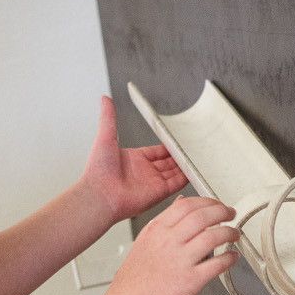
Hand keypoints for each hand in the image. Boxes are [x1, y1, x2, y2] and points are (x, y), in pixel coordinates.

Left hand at [81, 94, 186, 223]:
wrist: (99, 195)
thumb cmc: (98, 170)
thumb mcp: (105, 136)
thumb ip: (109, 118)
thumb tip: (105, 99)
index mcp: (133, 159)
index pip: (156, 151)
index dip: (167, 147)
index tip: (177, 141)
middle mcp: (144, 171)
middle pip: (167, 162)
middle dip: (178, 156)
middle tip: (190, 149)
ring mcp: (152, 182)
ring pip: (173, 172)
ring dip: (184, 166)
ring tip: (196, 158)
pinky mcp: (158, 193)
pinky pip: (176, 184)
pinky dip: (185, 177)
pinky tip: (193, 170)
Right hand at [107, 194, 237, 294]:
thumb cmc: (133, 284)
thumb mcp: (143, 244)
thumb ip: (163, 224)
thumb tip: (180, 205)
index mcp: (156, 231)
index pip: (186, 205)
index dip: (207, 201)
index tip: (215, 204)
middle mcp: (168, 242)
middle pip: (203, 215)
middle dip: (223, 211)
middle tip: (230, 214)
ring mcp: (180, 261)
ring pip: (214, 236)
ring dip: (229, 233)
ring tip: (234, 234)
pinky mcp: (191, 281)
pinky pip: (217, 264)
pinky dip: (229, 259)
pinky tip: (232, 258)